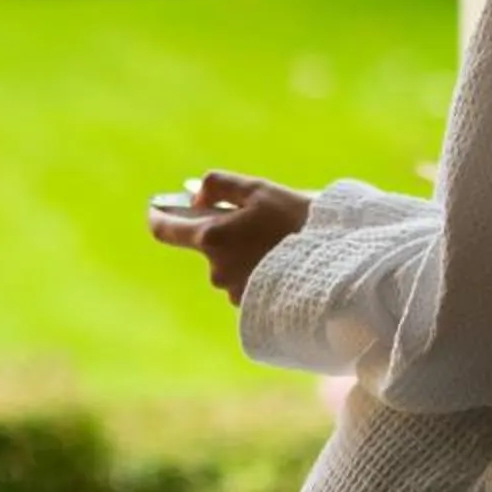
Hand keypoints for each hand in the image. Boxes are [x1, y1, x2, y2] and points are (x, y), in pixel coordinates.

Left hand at [147, 171, 311, 306]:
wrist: (334, 262)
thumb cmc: (295, 220)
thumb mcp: (257, 190)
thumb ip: (218, 185)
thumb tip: (195, 196)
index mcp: (212, 237)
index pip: (165, 229)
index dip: (158, 216)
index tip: (157, 208)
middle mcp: (216, 269)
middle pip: (207, 247)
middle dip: (226, 234)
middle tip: (258, 221)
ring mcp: (233, 291)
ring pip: (229, 266)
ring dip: (244, 253)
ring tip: (279, 243)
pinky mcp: (251, 307)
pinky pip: (245, 284)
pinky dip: (257, 272)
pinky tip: (283, 262)